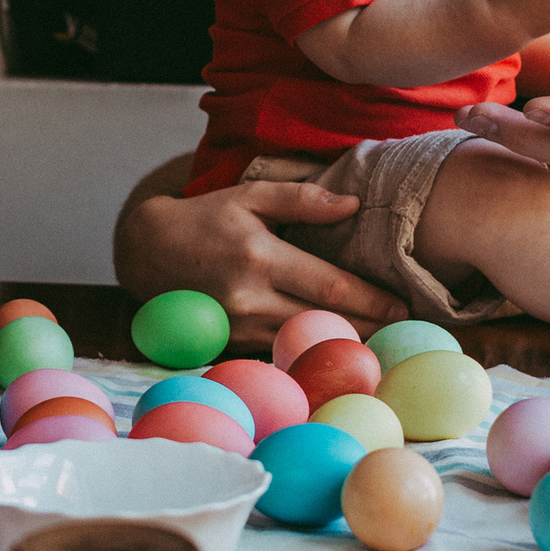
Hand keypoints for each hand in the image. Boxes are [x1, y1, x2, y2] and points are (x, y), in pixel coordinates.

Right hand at [116, 179, 403, 340]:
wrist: (146, 252)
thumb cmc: (204, 218)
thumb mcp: (249, 195)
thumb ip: (301, 198)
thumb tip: (352, 206)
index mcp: (260, 256)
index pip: (330, 286)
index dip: (371, 300)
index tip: (403, 307)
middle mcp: (249, 297)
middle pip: (323, 322)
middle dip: (367, 329)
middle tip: (403, 332)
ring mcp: (237, 326)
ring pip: (303, 345)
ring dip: (341, 347)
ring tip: (379, 343)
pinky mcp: (228, 344)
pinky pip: (277, 353)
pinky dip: (308, 354)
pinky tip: (333, 353)